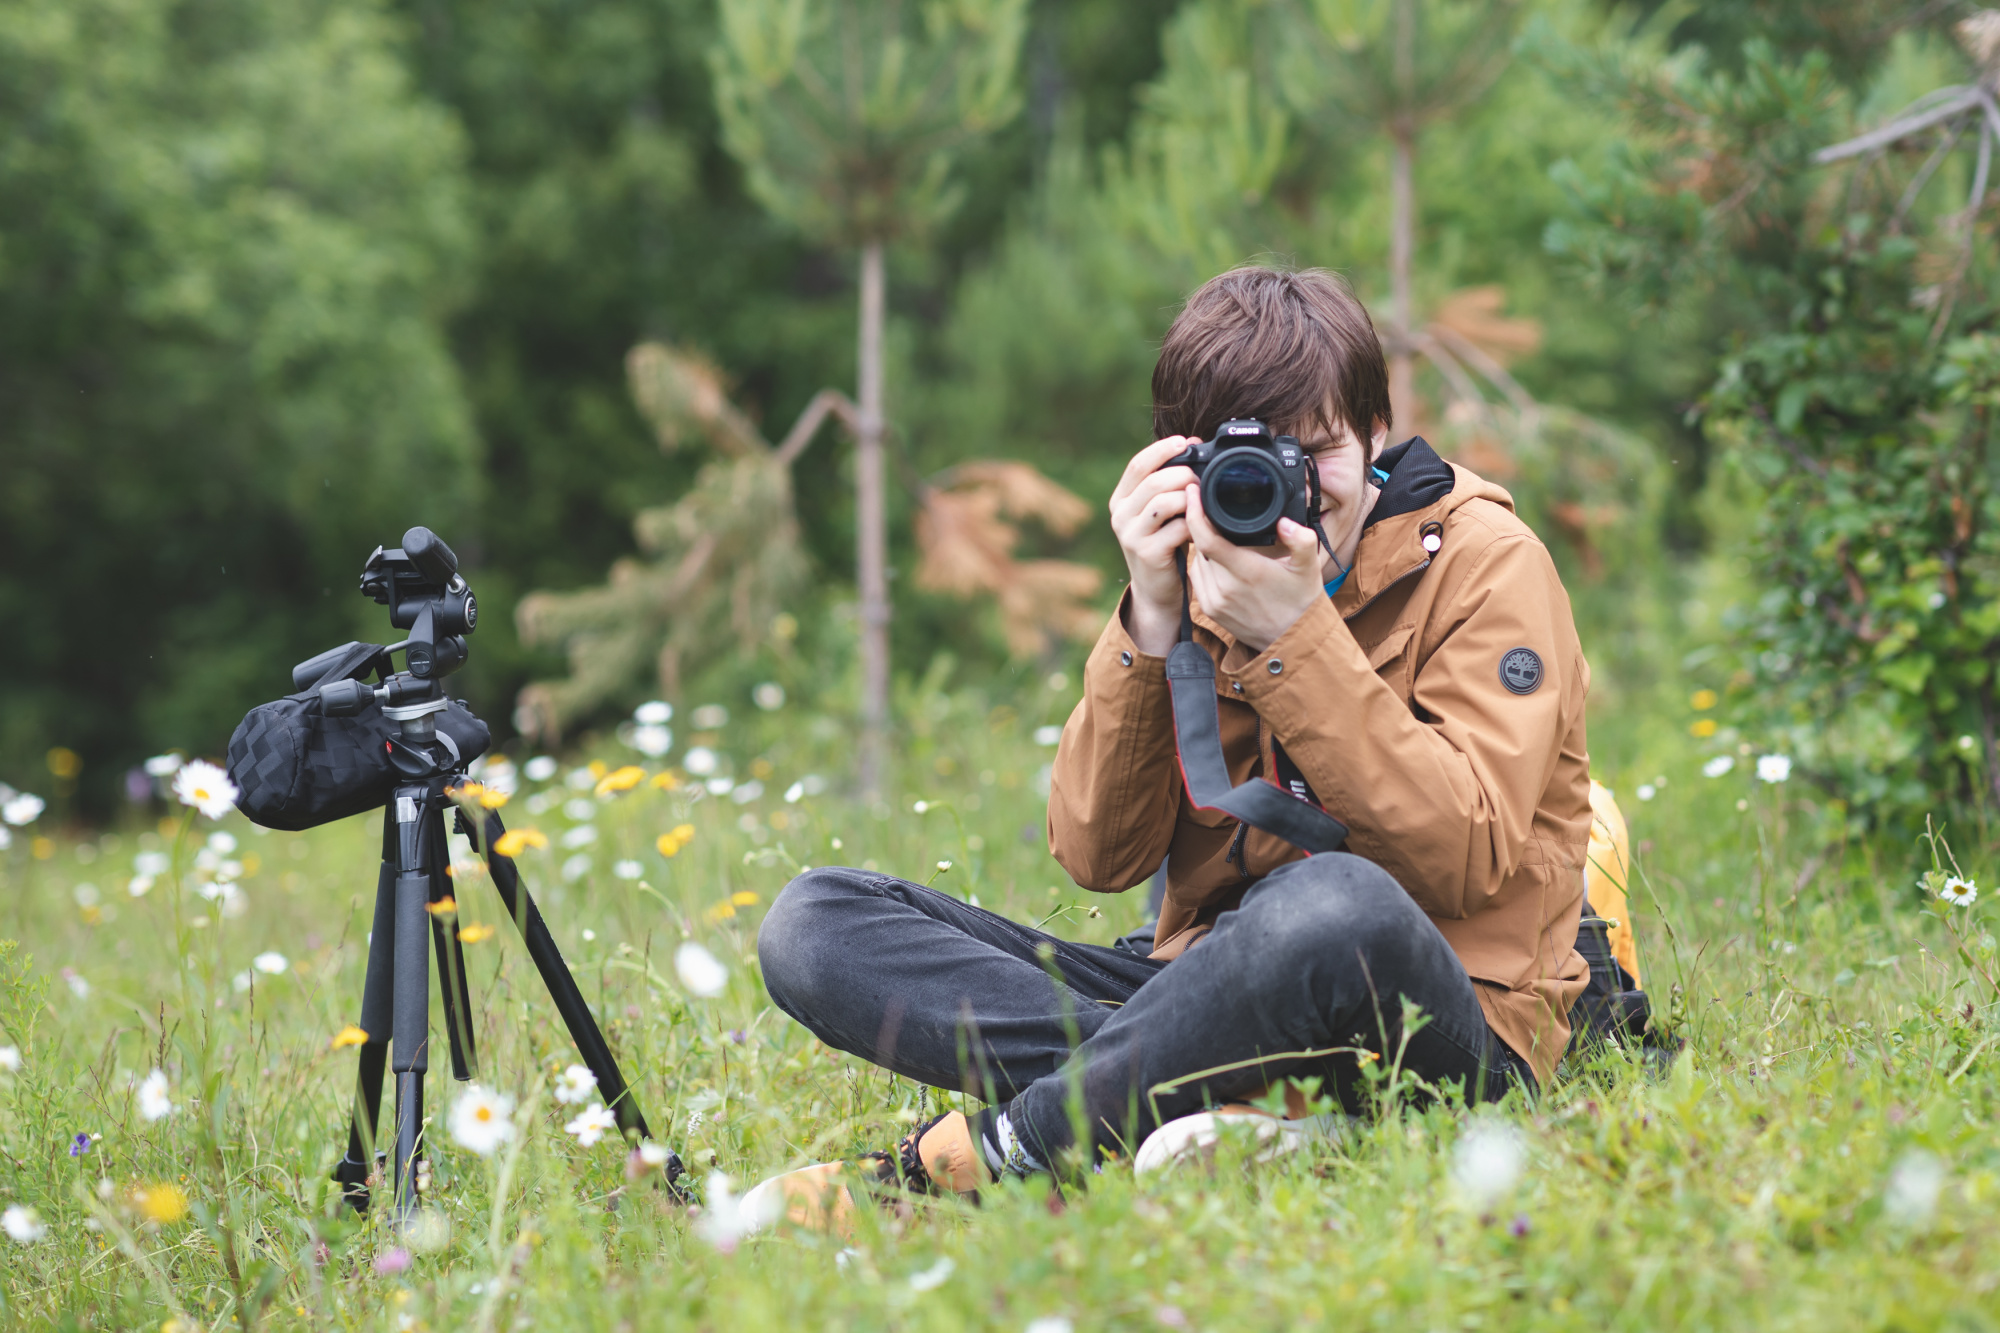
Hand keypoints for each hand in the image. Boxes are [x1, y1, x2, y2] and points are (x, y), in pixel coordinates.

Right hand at [1108, 437, 1201, 654]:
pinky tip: (1201, 527)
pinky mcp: (1147, 553)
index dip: (1162, 449)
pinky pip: (1177, 528)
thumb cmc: (1163, 544)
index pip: (1137, 464)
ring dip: (1190, 498)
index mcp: (1120, 500)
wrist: (1156, 590)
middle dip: (1184, 475)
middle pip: (1153, 481)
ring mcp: (1131, 535)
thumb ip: (1167, 483)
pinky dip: (1194, 523)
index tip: (1186, 441)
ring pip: (1164, 502)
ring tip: (1203, 502)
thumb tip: (1191, 444)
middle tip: (1202, 479)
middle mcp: (1120, 515)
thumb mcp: (1158, 512)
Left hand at [1184, 486, 1325, 651]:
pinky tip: (1214, 555)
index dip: (1195, 512)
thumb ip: (1302, 541)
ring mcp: (1214, 601)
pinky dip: (1202, 562)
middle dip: (1200, 524)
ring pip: (1195, 560)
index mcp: (1246, 572)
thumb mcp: (1309, 568)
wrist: (1293, 641)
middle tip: (1204, 503)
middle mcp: (1224, 588)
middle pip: (1199, 546)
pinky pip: (1196, 577)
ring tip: (1212, 529)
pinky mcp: (1210, 611)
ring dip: (1200, 544)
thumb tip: (1287, 522)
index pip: (1207, 539)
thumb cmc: (1301, 601)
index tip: (1193, 490)